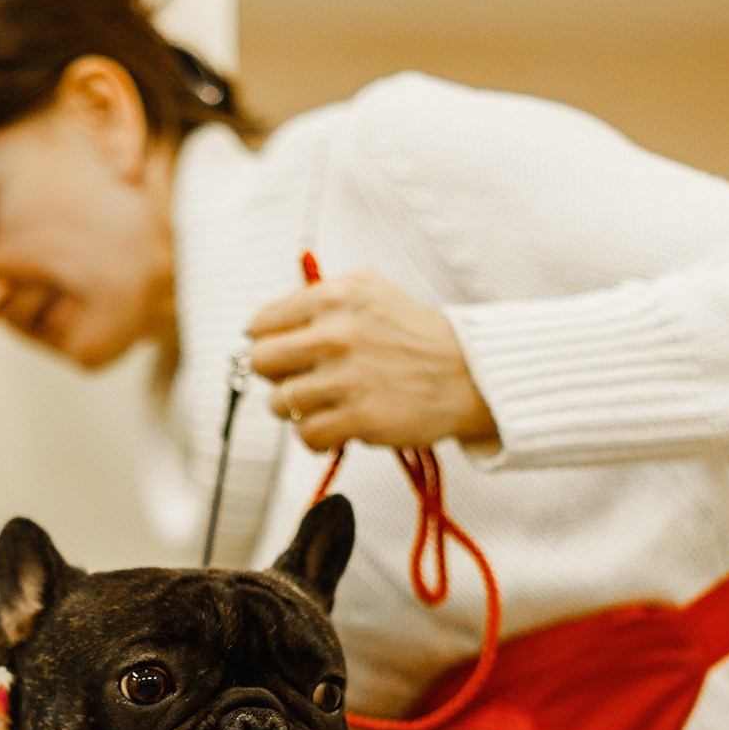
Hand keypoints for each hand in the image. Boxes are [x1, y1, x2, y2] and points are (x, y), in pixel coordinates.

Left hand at [247, 270, 499, 452]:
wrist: (468, 374)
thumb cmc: (413, 336)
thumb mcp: (370, 292)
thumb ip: (317, 300)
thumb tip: (261, 326)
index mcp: (336, 297)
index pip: (262, 324)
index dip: (271, 342)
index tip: (287, 354)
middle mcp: (337, 333)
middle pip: (260, 362)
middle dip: (277, 375)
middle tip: (302, 380)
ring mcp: (347, 377)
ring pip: (279, 403)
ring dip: (298, 410)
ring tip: (326, 405)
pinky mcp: (360, 417)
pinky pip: (306, 435)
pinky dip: (317, 437)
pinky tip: (336, 427)